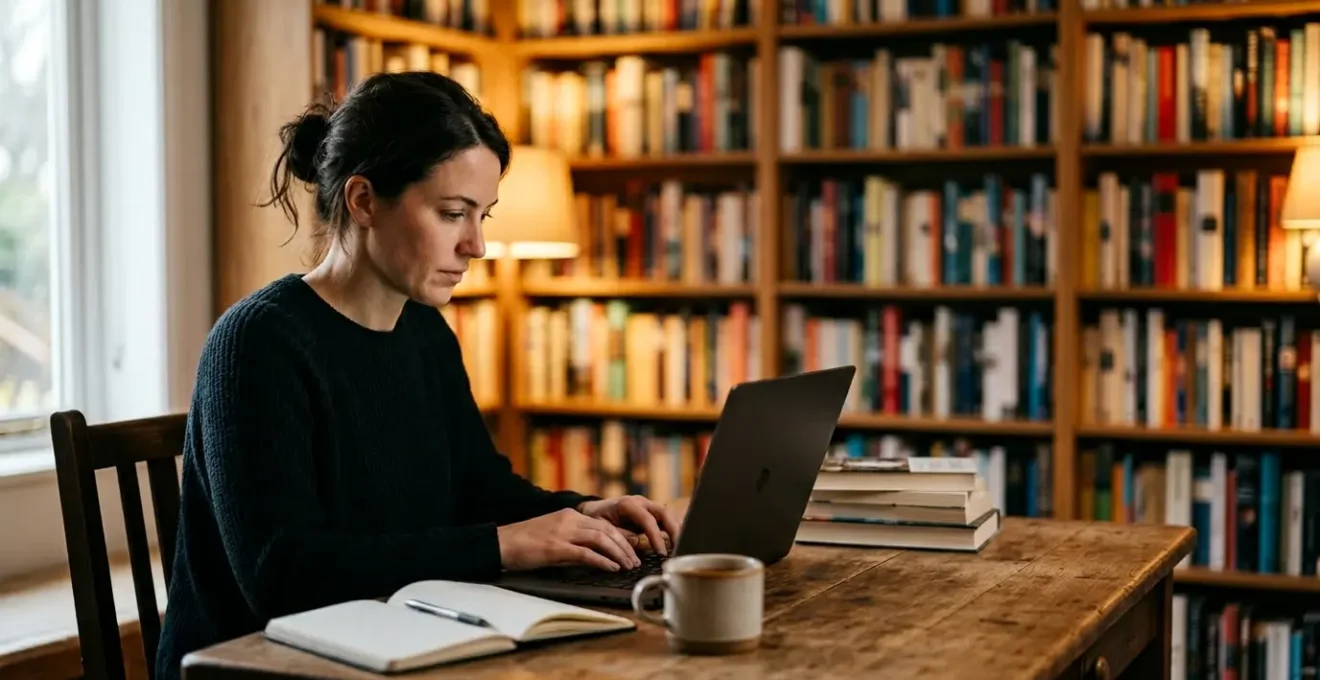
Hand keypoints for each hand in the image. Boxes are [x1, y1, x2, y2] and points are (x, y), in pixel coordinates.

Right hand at [496, 508, 640, 571]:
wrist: (500, 543)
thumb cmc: (524, 542)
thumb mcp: (553, 534)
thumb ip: (573, 540)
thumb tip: (594, 553)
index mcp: (569, 515)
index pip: (603, 524)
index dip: (621, 537)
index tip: (631, 549)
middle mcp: (569, 520)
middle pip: (607, 530)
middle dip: (625, 546)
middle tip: (635, 560)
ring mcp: (563, 532)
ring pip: (600, 539)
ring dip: (618, 553)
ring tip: (628, 565)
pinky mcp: (556, 547)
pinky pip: (586, 553)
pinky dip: (602, 561)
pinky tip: (612, 568)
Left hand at [576, 495, 680, 556]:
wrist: (595, 509)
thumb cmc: (597, 519)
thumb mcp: (602, 528)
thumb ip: (619, 535)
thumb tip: (637, 542)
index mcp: (628, 504)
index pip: (648, 520)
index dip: (656, 536)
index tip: (661, 553)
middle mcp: (641, 502)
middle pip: (664, 514)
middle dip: (674, 531)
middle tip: (678, 549)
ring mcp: (647, 507)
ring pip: (668, 516)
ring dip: (675, 531)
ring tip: (679, 548)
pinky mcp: (651, 514)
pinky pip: (665, 521)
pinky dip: (672, 531)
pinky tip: (676, 544)